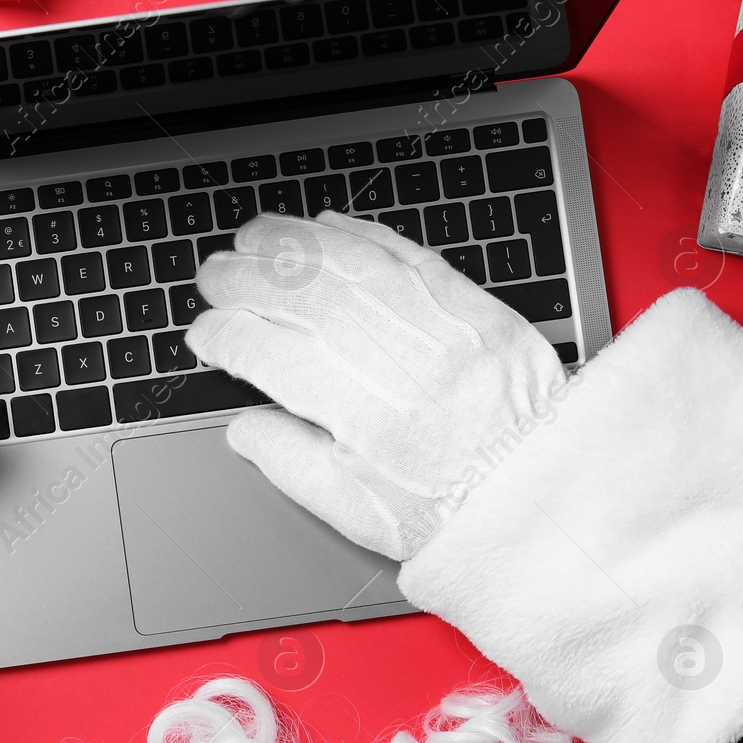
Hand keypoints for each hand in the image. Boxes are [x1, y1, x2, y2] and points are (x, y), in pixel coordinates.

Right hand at [186, 211, 566, 560]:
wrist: (538, 500)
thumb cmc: (445, 512)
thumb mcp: (351, 509)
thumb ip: (288, 463)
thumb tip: (243, 426)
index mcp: (365, 417)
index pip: (271, 355)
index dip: (225, 338)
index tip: (204, 335)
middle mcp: (402, 363)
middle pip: (302, 298)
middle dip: (244, 280)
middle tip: (213, 277)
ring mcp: (441, 328)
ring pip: (350, 264)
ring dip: (292, 244)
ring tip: (254, 239)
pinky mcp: (474, 308)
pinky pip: (407, 255)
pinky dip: (360, 236)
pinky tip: (324, 231)